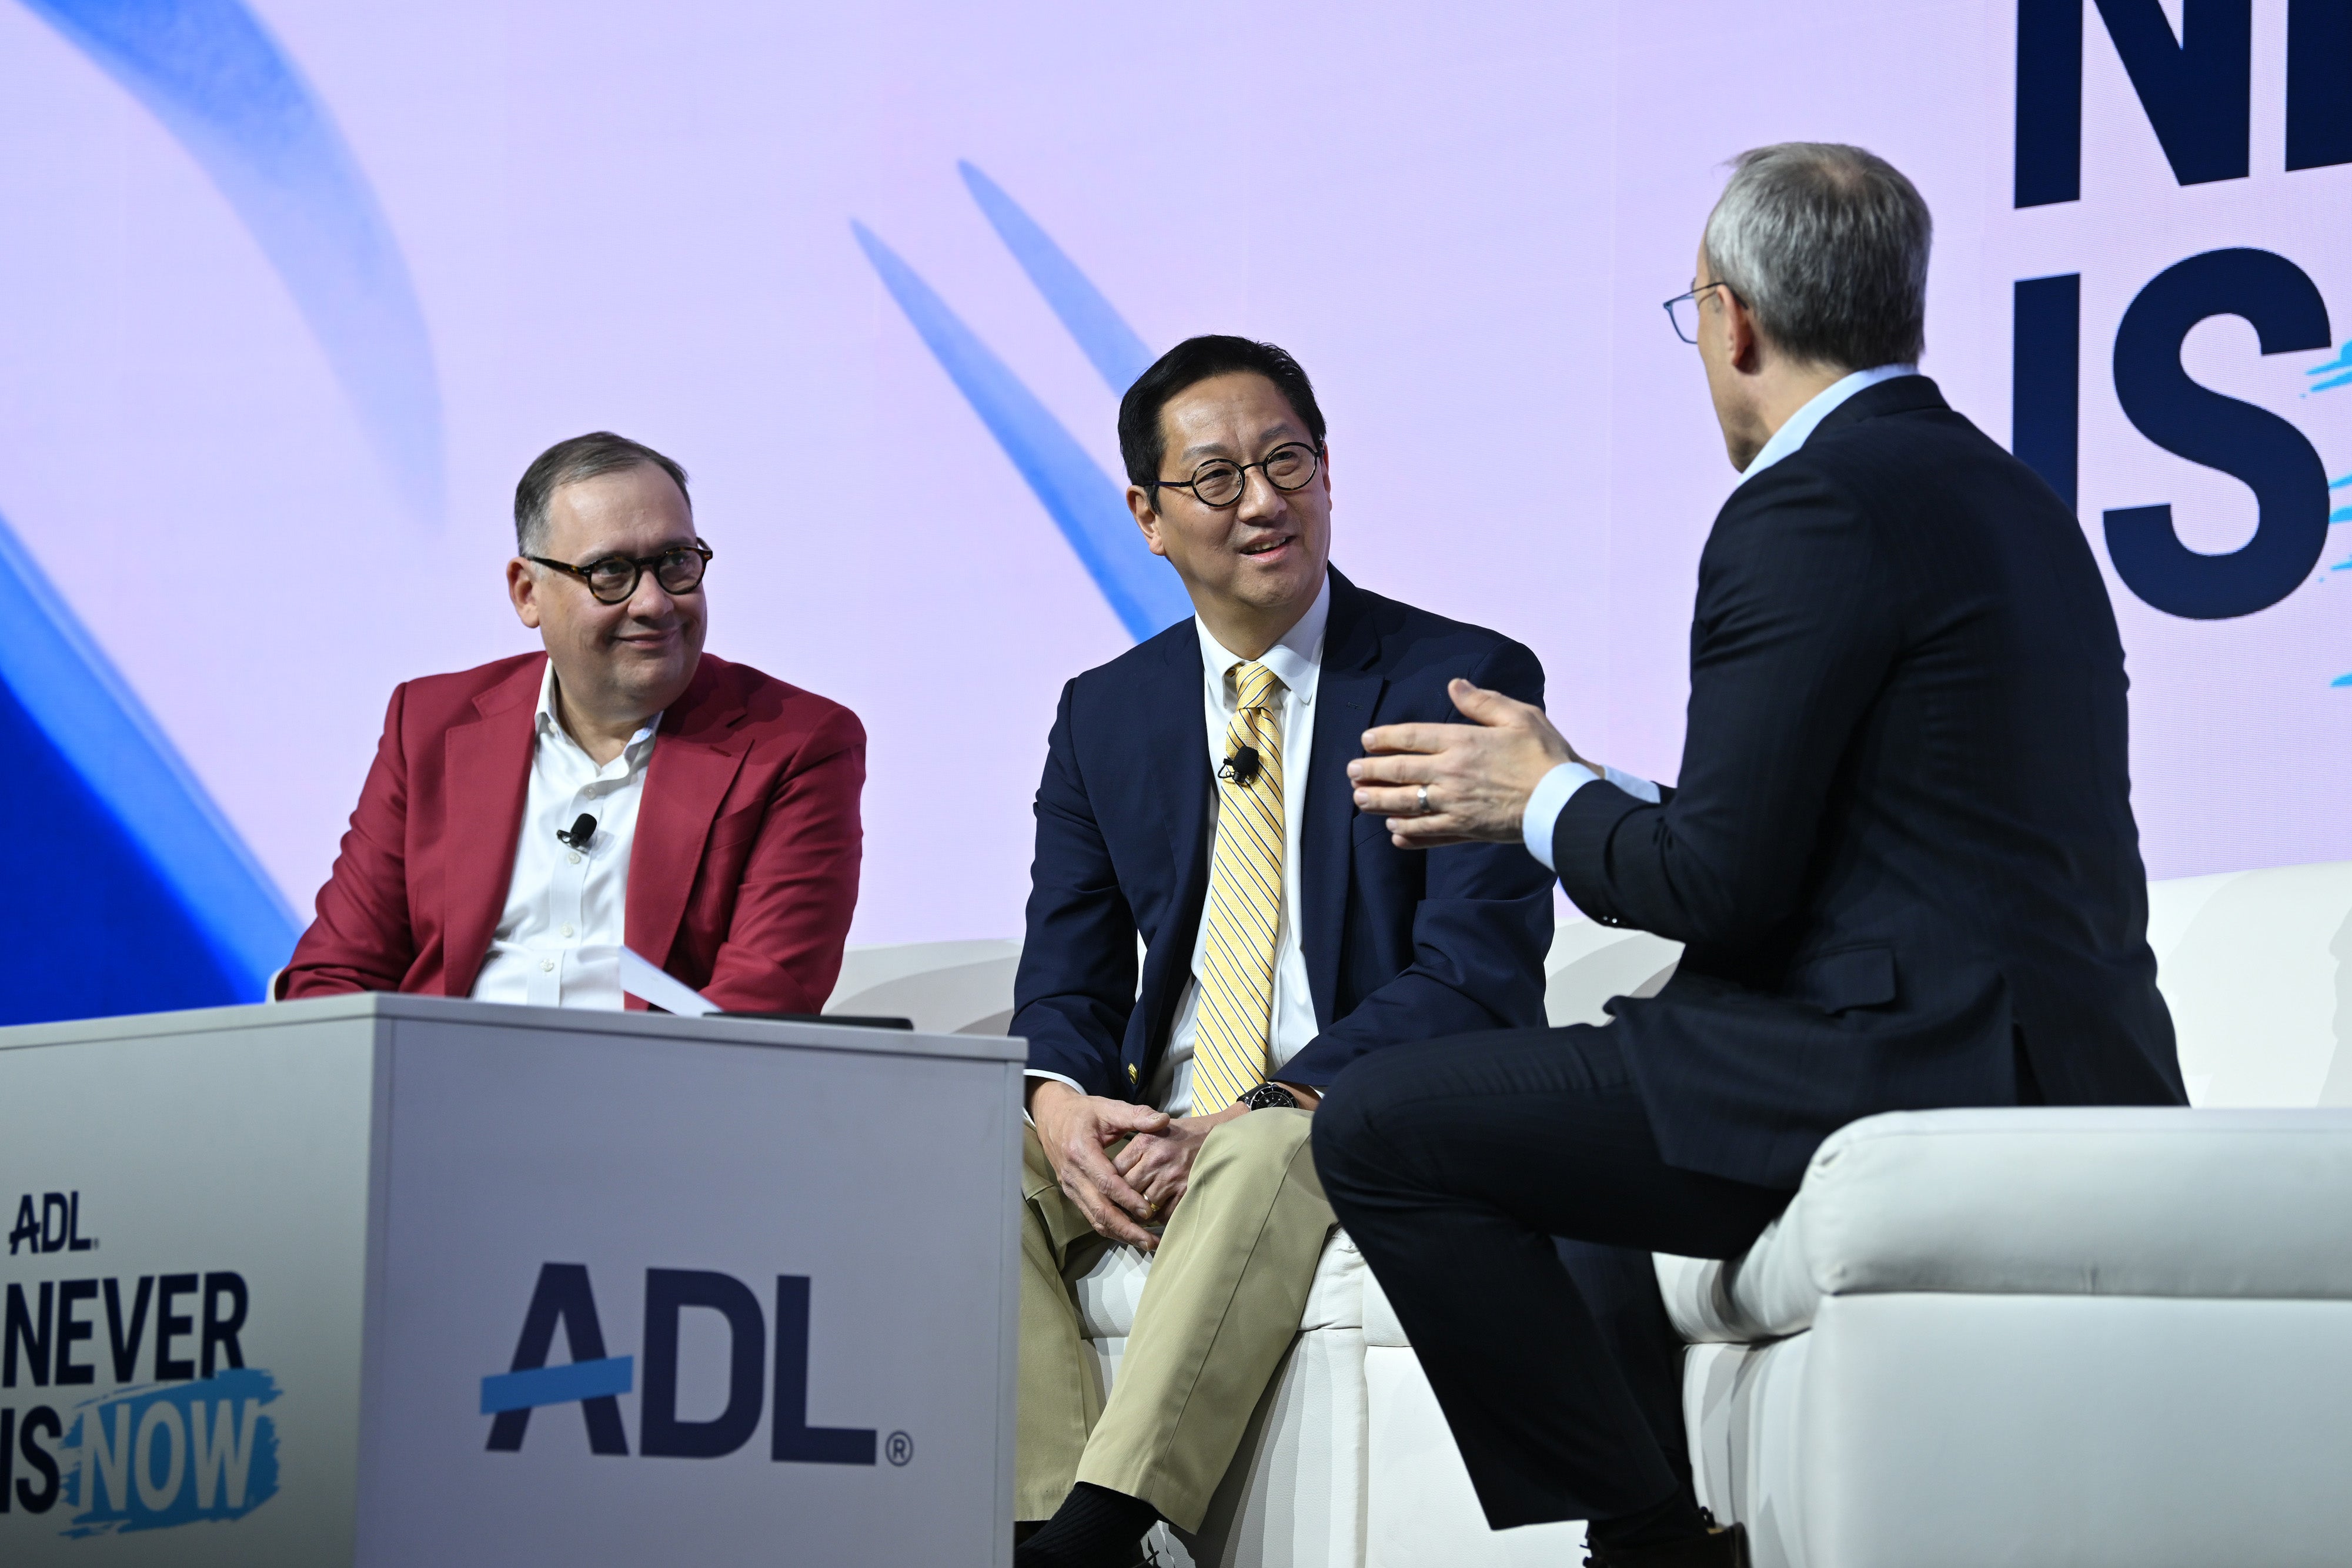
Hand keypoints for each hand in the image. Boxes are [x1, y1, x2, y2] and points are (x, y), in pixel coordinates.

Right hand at [1028, 1080, 1171, 1248]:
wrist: (1051, 1115)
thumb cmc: (1082, 1112)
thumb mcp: (1108, 1107)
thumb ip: (1136, 1115)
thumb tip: (1163, 1121)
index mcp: (1081, 1151)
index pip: (1105, 1182)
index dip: (1127, 1198)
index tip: (1147, 1210)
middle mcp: (1072, 1174)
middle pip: (1099, 1209)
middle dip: (1126, 1228)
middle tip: (1150, 1240)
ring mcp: (1070, 1186)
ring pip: (1094, 1218)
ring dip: (1119, 1233)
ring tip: (1145, 1242)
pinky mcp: (1072, 1192)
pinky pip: (1090, 1215)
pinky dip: (1110, 1227)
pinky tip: (1129, 1233)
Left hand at [1113, 1104, 1245, 1219]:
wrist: (1217, 1134)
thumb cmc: (1183, 1134)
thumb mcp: (1154, 1130)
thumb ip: (1133, 1149)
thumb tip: (1113, 1172)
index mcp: (1144, 1143)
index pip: (1115, 1170)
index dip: (1109, 1183)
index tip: (1108, 1190)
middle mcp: (1155, 1160)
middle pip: (1127, 1190)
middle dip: (1122, 1201)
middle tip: (1119, 1207)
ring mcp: (1172, 1177)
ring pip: (1144, 1205)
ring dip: (1140, 1212)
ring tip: (1139, 1212)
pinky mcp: (1186, 1191)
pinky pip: (1165, 1214)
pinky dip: (1160, 1216)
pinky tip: (1159, 1211)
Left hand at [1347, 678, 1580, 848]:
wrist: (1564, 802)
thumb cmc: (1546, 755)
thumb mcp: (1519, 716)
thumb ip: (1482, 702)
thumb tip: (1454, 685)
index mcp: (1463, 743)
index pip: (1412, 738)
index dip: (1384, 739)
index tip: (1366, 741)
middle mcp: (1452, 774)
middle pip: (1400, 773)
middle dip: (1371, 772)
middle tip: (1351, 772)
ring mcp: (1456, 805)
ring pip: (1407, 805)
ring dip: (1380, 803)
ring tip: (1359, 800)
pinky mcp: (1466, 830)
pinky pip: (1429, 834)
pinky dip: (1409, 834)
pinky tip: (1395, 834)